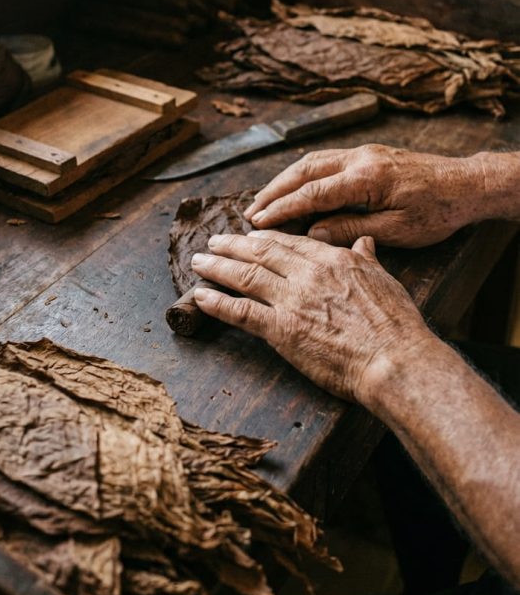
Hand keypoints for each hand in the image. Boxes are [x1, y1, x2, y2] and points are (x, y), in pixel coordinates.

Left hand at [191, 230, 432, 402]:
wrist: (394, 358)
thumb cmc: (396, 325)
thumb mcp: (384, 280)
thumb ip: (367, 259)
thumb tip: (364, 241)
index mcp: (332, 259)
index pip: (291, 243)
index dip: (266, 238)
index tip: (251, 236)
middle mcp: (307, 274)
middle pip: (261, 252)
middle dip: (233, 244)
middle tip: (213, 240)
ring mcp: (292, 301)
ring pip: (245, 276)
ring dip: (217, 267)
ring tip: (199, 261)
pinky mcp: (282, 330)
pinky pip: (241, 312)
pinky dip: (217, 303)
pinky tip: (200, 297)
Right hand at [243, 144, 489, 247]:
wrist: (467, 185)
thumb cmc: (437, 212)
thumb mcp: (396, 230)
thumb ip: (352, 229)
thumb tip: (314, 234)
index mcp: (367, 178)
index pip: (313, 193)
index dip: (282, 208)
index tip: (258, 222)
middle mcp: (360, 158)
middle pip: (304, 170)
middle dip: (273, 191)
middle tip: (250, 214)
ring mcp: (363, 153)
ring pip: (312, 161)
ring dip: (284, 181)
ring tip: (264, 203)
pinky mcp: (368, 155)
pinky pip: (325, 161)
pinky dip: (303, 176)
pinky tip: (293, 190)